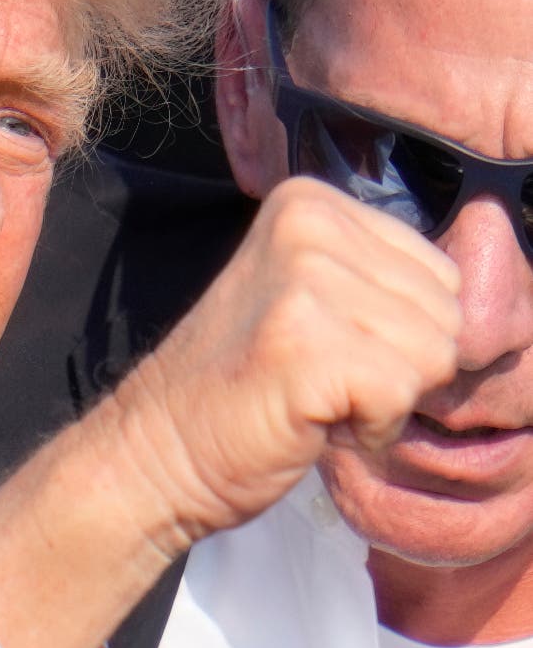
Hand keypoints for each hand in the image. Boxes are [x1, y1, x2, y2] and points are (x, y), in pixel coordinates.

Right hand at [111, 175, 460, 547]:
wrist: (162, 445)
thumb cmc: (245, 383)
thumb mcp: (312, 297)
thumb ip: (381, 279)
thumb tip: (484, 308)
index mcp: (309, 202)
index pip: (439, 269)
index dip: (400, 332)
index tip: (329, 347)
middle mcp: (308, 224)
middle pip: (446, 309)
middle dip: (399, 364)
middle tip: (320, 376)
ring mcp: (304, 280)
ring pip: (435, 353)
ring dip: (385, 398)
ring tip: (314, 395)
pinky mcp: (305, 343)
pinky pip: (402, 394)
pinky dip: (369, 428)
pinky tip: (312, 420)